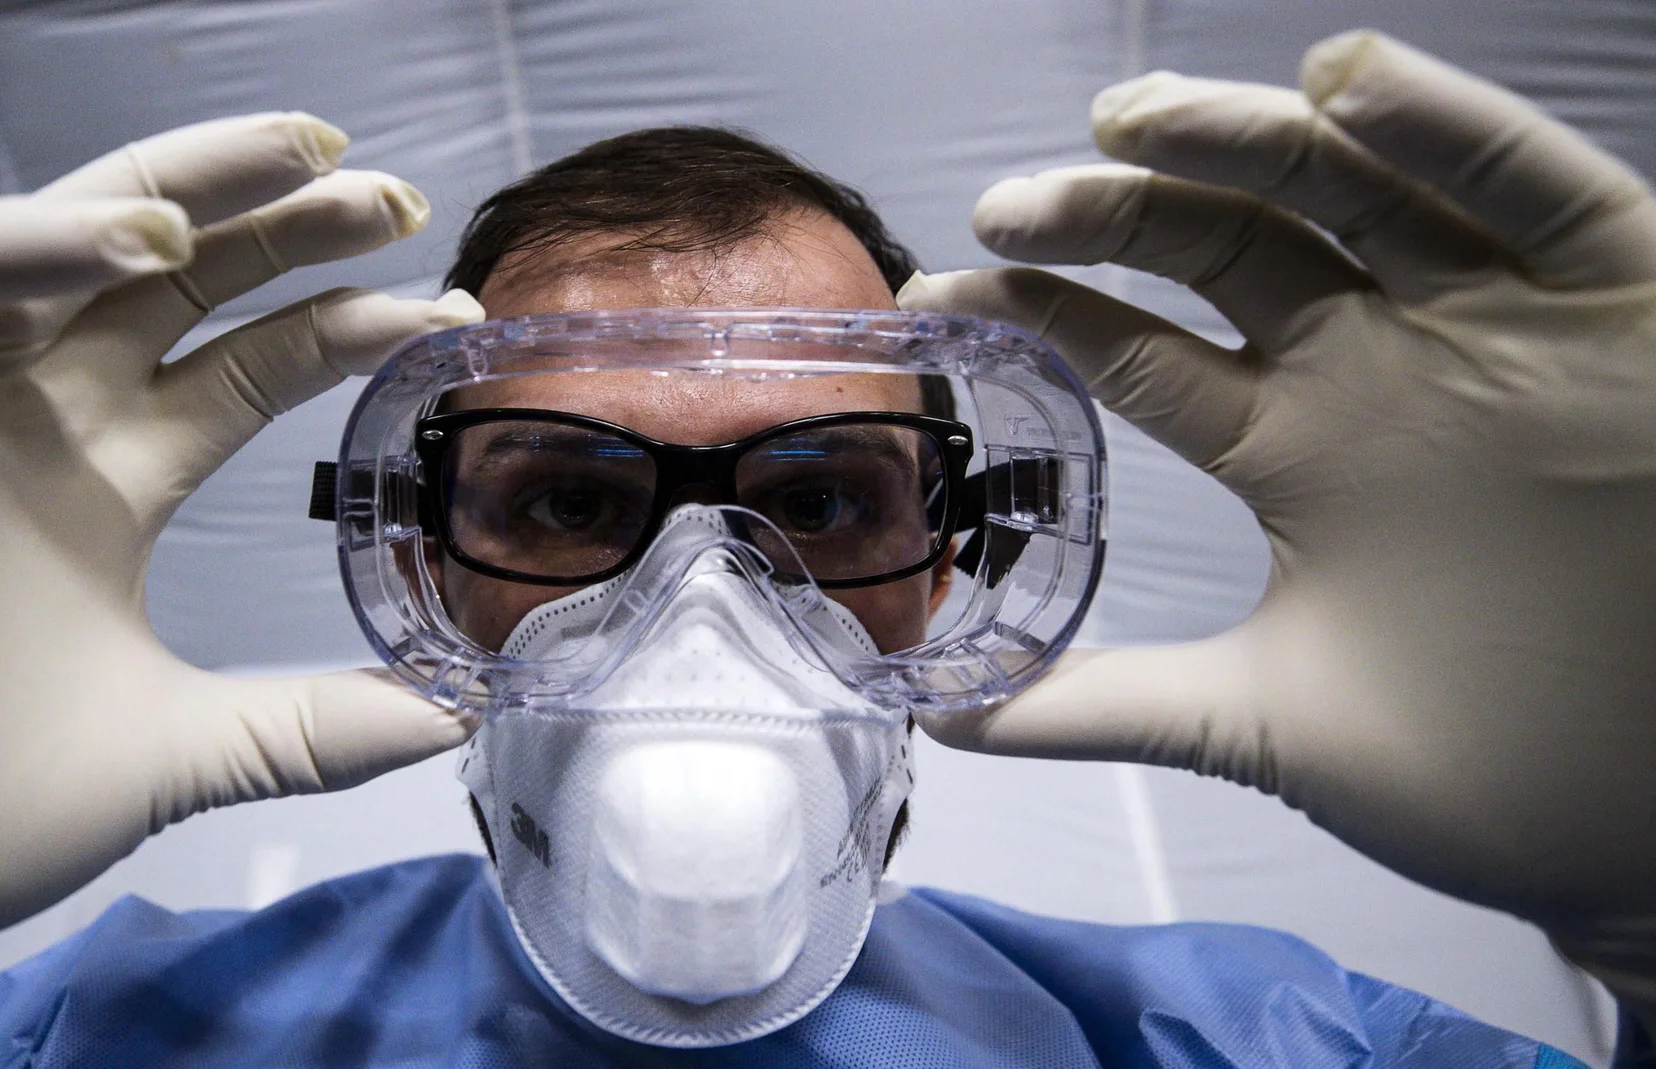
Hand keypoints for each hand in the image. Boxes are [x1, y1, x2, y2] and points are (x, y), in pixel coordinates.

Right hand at [0, 114, 481, 1062]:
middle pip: (182, 280)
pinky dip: (38, 245)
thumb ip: (308, 730)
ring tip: (308, 155)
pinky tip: (146, 236)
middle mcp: (38, 411)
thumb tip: (456, 717)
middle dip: (290, 228)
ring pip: (72, 238)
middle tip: (397, 196)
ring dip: (188, 188)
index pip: (251, 368)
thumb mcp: (167, 756)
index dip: (347, 328)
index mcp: (112, 478)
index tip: (452, 314)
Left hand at [900, 31, 1655, 1020]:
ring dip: (1241, 142)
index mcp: (1293, 444)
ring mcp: (1491, 325)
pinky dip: (1447, 131)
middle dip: (1112, 214)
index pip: (1139, 356)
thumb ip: (1106, 709)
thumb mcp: (1261, 724)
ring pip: (1353, 191)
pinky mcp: (1619, 303)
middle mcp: (1376, 366)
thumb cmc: (1484, 760)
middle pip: (1223, 246)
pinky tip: (1345, 84)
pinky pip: (1531, 189)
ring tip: (1131, 120)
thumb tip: (947, 715)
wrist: (1654, 817)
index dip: (1039, 316)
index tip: (938, 298)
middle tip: (1007, 209)